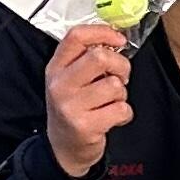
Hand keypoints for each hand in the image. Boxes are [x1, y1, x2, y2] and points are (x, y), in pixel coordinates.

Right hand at [41, 18, 136, 179]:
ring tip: (109, 102)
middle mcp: (60, 85)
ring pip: (114, 85)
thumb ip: (86, 58)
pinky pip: (121, 109)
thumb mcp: (70, 79)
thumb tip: (115, 39)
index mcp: (56, 68)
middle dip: (120, 65)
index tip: (119, 39)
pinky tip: (111, 118)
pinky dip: (124, 114)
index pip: (76, 36)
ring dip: (121, 94)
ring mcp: (71, 106)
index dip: (103, 32)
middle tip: (120, 76)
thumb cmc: (74, 108)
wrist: (64, 148)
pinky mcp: (85, 126)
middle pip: (99, 57)